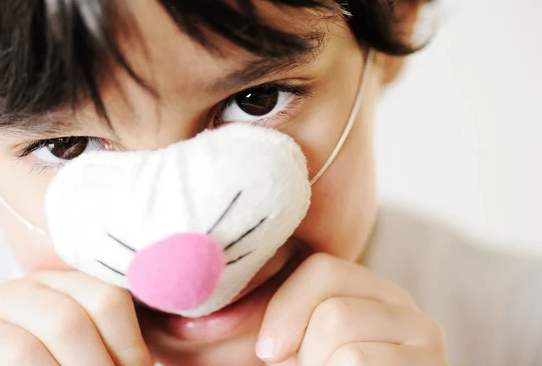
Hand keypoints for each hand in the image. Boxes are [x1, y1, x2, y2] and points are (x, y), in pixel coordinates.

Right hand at [0, 270, 151, 365]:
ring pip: (36, 344)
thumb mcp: (96, 353)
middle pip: (71, 319)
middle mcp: (20, 290)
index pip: (108, 297)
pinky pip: (7, 360)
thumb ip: (125, 348)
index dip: (129, 346)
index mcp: (61, 283)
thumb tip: (186, 343)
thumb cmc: (66, 364)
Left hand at [255, 253, 449, 365]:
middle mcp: (403, 307)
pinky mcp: (433, 365)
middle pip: (333, 311)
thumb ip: (258, 325)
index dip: (285, 309)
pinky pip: (358, 360)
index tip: (268, 352)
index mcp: (367, 291)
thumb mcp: (288, 348)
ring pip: (345, 337)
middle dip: (306, 356)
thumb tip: (191, 321)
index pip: (322, 268)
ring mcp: (427, 338)